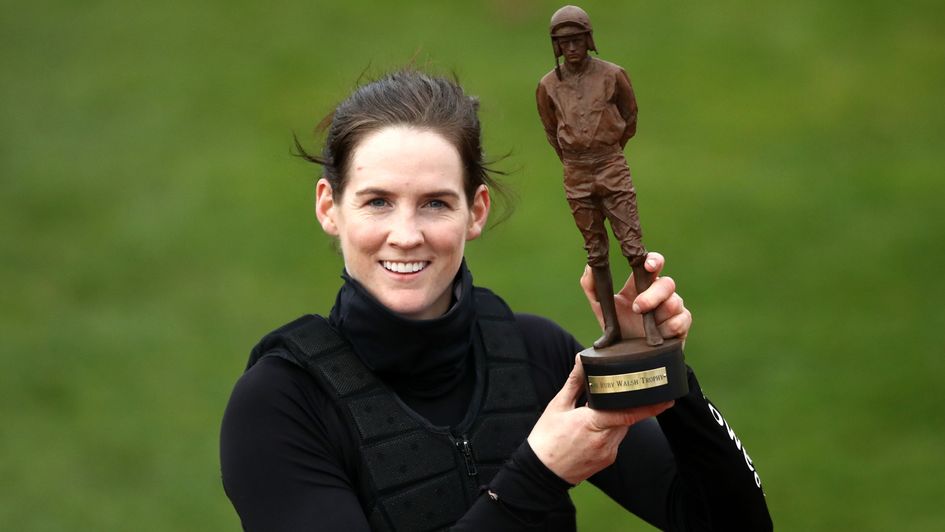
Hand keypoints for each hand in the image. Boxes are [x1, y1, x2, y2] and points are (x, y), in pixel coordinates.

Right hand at [527, 355, 673, 484]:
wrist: (540, 473)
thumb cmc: (547, 439)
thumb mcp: (557, 406)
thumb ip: (574, 382)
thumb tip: (581, 359)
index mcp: (592, 424)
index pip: (627, 413)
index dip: (649, 407)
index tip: (666, 399)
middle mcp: (605, 441)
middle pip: (627, 418)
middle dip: (627, 404)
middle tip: (629, 391)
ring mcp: (608, 453)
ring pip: (623, 428)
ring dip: (617, 417)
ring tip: (598, 410)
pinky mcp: (608, 460)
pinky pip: (616, 439)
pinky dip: (611, 429)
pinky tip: (594, 428)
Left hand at [580, 252, 691, 340]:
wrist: (630, 360)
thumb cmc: (618, 330)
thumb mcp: (601, 309)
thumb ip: (592, 287)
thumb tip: (590, 266)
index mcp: (641, 285)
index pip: (652, 264)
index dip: (654, 261)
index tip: (648, 265)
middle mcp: (660, 293)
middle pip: (667, 283)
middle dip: (653, 294)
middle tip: (637, 308)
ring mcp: (673, 307)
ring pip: (675, 302)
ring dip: (659, 314)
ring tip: (648, 327)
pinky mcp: (682, 324)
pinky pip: (682, 320)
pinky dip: (669, 327)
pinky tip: (659, 335)